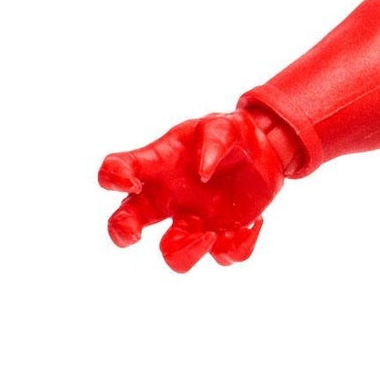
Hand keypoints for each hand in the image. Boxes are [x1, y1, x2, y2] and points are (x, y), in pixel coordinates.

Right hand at [99, 109, 292, 270]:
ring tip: (212, 234)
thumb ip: (215, 139)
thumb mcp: (228, 125)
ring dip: (187, 251)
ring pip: (172, 254)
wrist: (267, 155)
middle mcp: (166, 197)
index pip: (116, 168)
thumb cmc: (235, 136)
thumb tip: (202, 172)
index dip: (112, 177)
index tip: (130, 182)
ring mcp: (192, 220)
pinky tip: (254, 224)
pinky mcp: (221, 235)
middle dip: (122, 232)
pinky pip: (223, 255)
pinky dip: (238, 246)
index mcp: (158, 165)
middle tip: (133, 236)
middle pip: (125, 221)